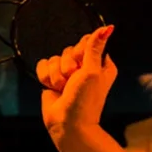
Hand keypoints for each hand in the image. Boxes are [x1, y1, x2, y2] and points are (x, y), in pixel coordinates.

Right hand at [39, 26, 117, 140]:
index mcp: (100, 64)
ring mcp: (67, 74)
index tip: (82, 65)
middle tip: (73, 81)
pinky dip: (46, 77)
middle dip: (67, 66)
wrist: (67, 124)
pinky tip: (53, 89)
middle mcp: (84, 67)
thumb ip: (95, 47)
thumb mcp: (93, 71)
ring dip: (57, 75)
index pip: (86, 42)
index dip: (80, 52)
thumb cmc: (85, 101)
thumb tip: (108, 27)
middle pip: (68, 50)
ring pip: (54, 58)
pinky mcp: (53, 79)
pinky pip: (43, 65)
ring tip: (64, 89)